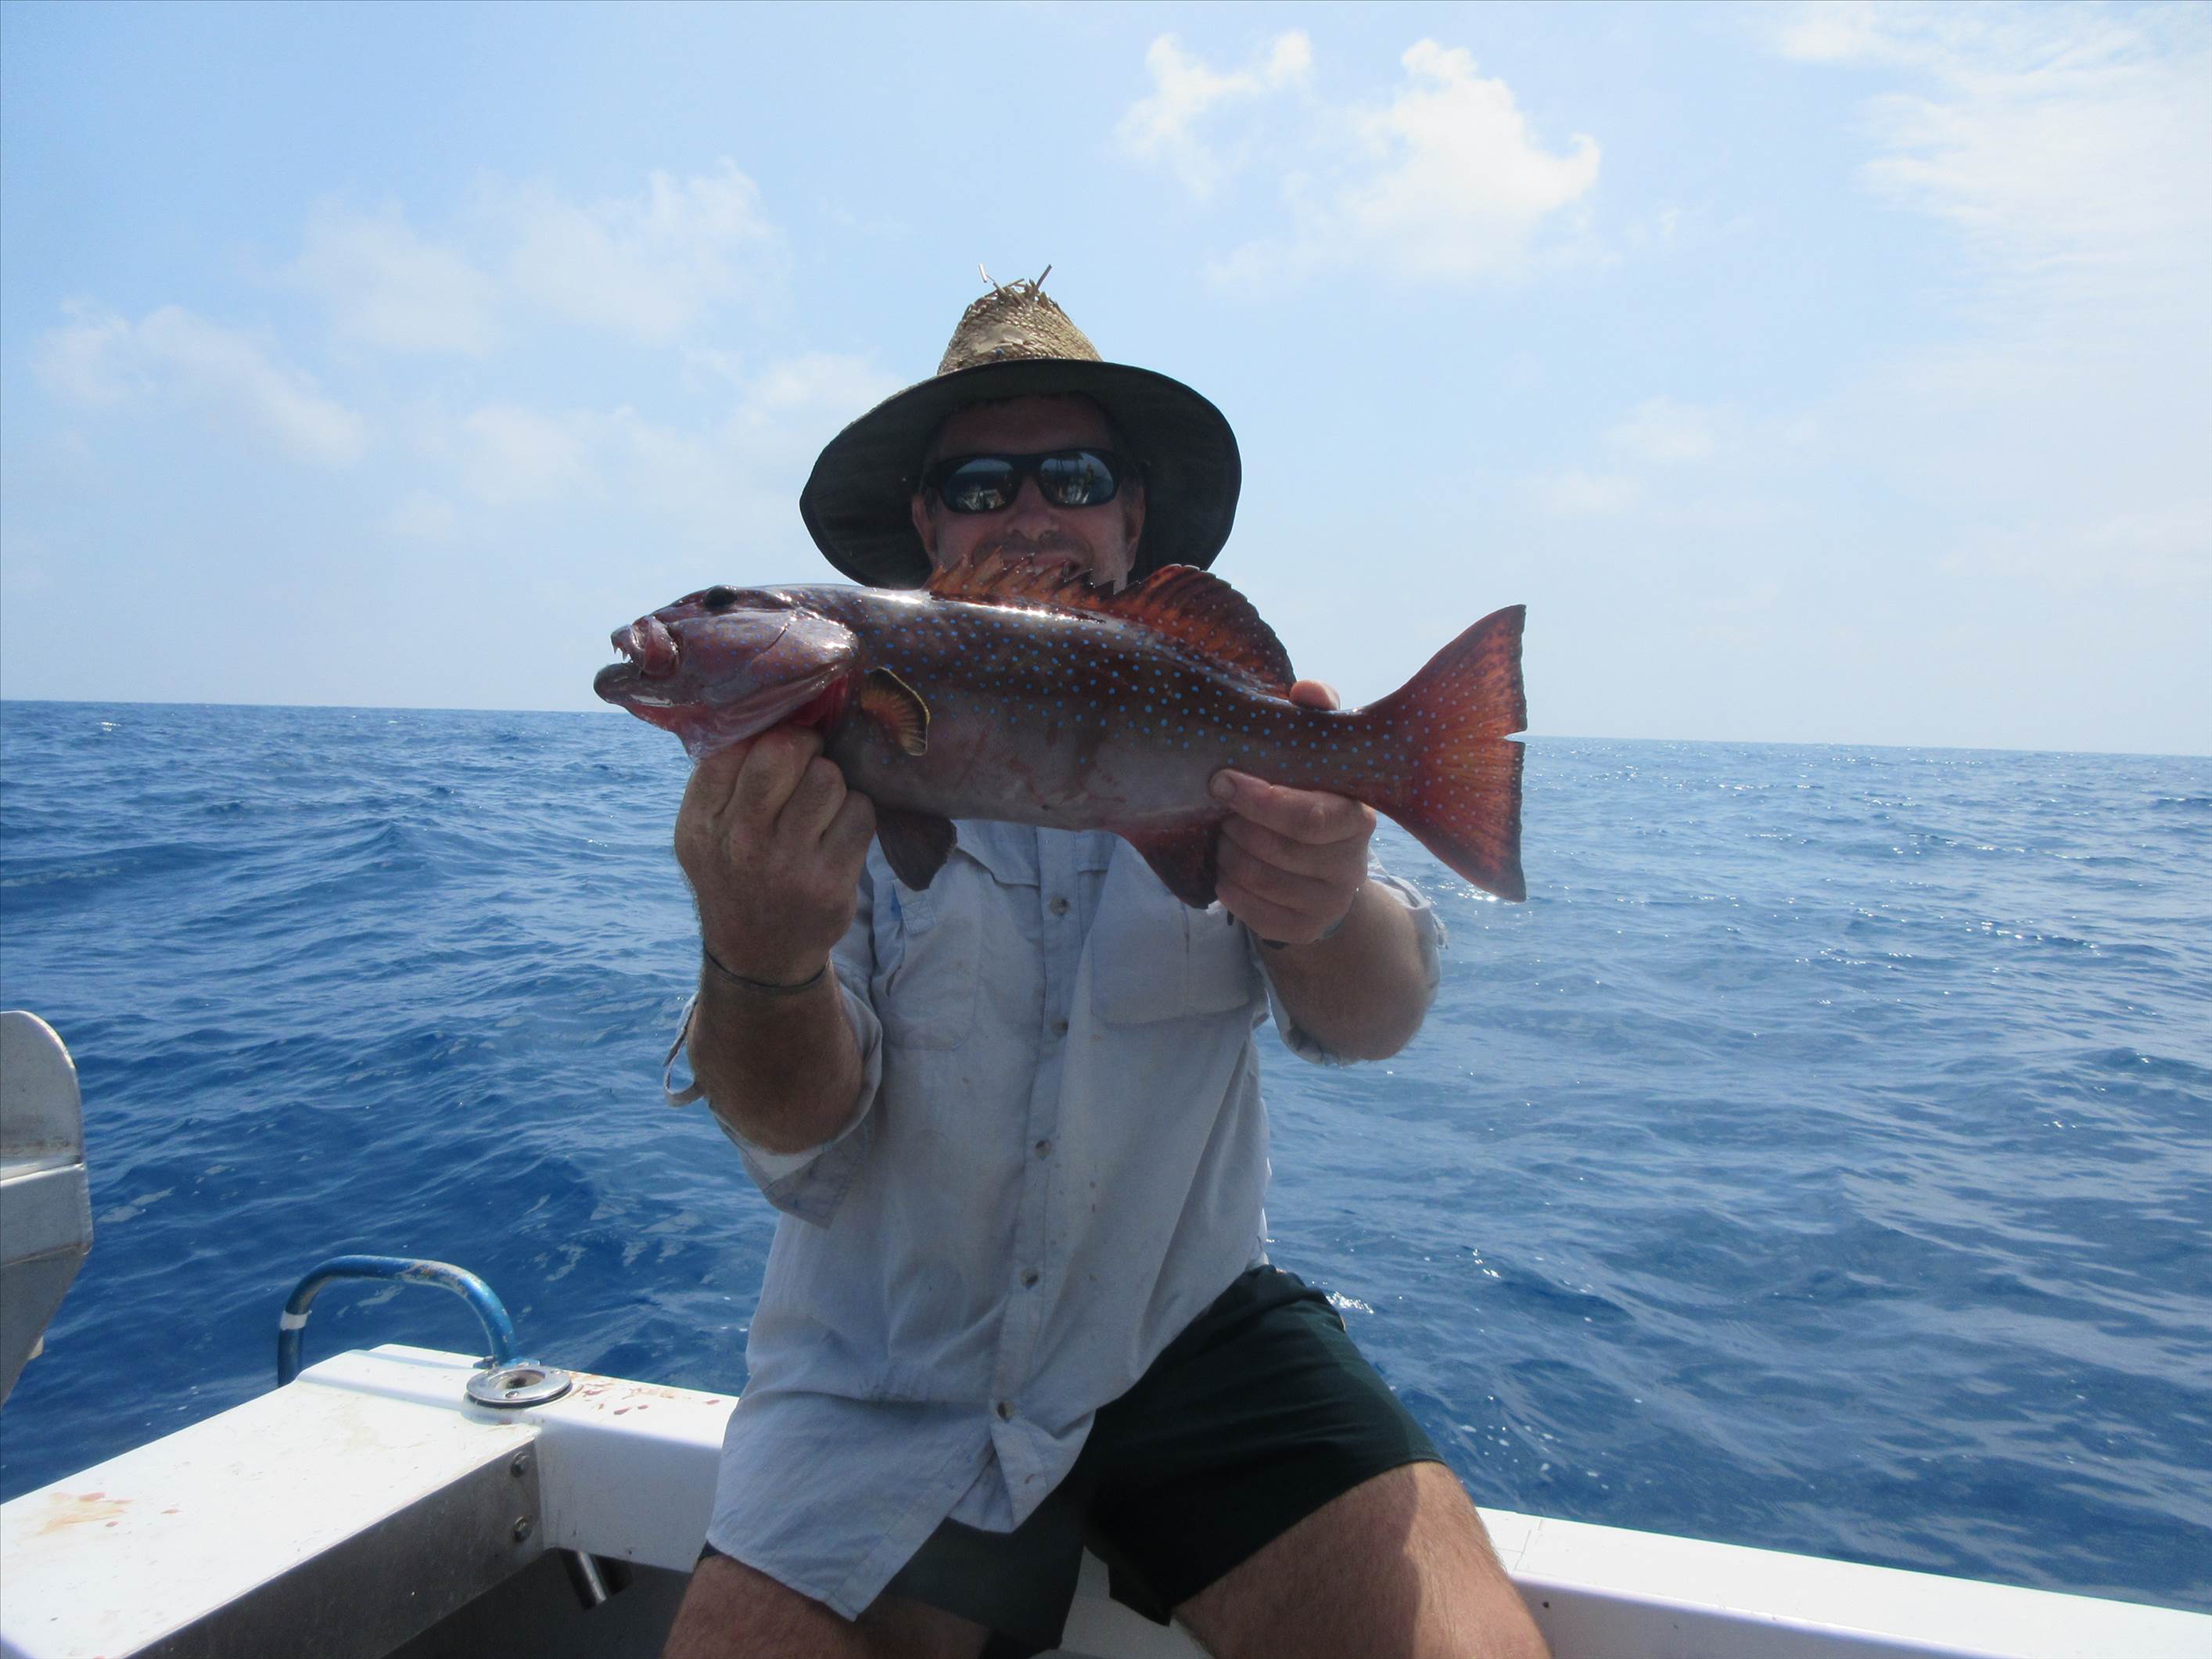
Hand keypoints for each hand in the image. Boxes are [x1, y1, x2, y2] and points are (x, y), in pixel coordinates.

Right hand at [673, 727, 875, 984]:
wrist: (760, 953)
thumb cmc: (735, 872)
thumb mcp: (702, 831)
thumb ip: (720, 778)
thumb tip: (764, 709)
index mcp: (702, 823)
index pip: (735, 746)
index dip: (766, 733)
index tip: (779, 744)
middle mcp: (740, 842)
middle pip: (785, 752)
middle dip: (805, 746)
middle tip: (808, 759)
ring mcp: (788, 865)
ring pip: (829, 778)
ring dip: (833, 782)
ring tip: (821, 803)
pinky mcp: (831, 882)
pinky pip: (861, 813)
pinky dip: (856, 813)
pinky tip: (839, 829)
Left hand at [1209, 680, 1372, 945]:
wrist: (1327, 870)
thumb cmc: (1312, 797)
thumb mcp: (1318, 755)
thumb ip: (1315, 716)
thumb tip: (1307, 690)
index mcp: (1357, 818)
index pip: (1307, 817)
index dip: (1259, 800)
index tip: (1221, 781)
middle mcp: (1351, 866)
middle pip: (1273, 850)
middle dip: (1236, 828)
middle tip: (1222, 810)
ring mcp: (1329, 904)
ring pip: (1256, 879)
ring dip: (1227, 855)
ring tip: (1224, 836)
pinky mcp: (1303, 930)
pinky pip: (1248, 911)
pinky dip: (1226, 887)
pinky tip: (1228, 867)